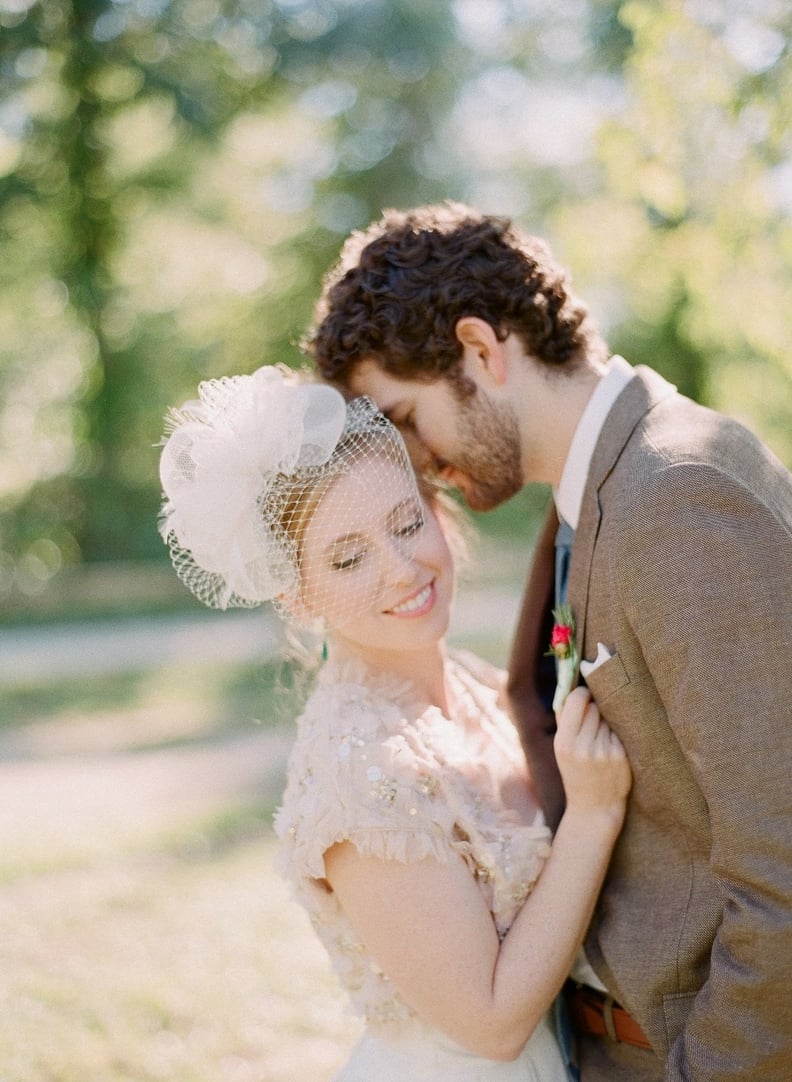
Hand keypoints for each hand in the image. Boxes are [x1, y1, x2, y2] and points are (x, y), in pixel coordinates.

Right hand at [553, 687, 631, 820]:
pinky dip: (616, 735)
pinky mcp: (621, 756)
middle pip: (595, 707)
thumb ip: (564, 719)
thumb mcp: (561, 749)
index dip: (583, 693)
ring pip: (609, 718)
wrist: (594, 808)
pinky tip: (611, 748)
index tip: (585, 695)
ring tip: (601, 738)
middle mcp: (583, 746)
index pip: (577, 700)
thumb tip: (570, 685)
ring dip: (607, 722)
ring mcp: (604, 751)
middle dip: (595, 708)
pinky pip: (619, 731)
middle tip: (594, 719)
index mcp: (564, 742)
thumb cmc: (576, 772)